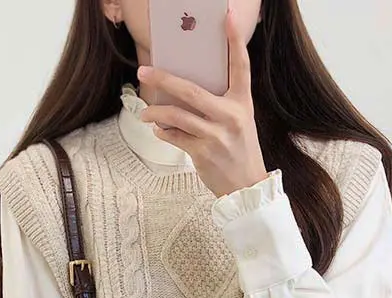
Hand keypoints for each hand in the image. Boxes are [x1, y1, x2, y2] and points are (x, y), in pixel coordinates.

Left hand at [137, 8, 267, 197]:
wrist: (247, 187)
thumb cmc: (240, 151)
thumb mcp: (239, 122)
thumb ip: (220, 104)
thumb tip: (184, 90)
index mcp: (242, 104)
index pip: (241, 67)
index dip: (235, 40)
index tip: (228, 16)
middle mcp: (230, 117)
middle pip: (190, 90)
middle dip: (163, 79)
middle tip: (144, 72)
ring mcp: (216, 136)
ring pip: (176, 116)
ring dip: (156, 112)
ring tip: (146, 113)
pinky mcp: (203, 153)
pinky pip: (175, 137)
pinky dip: (163, 132)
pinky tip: (159, 130)